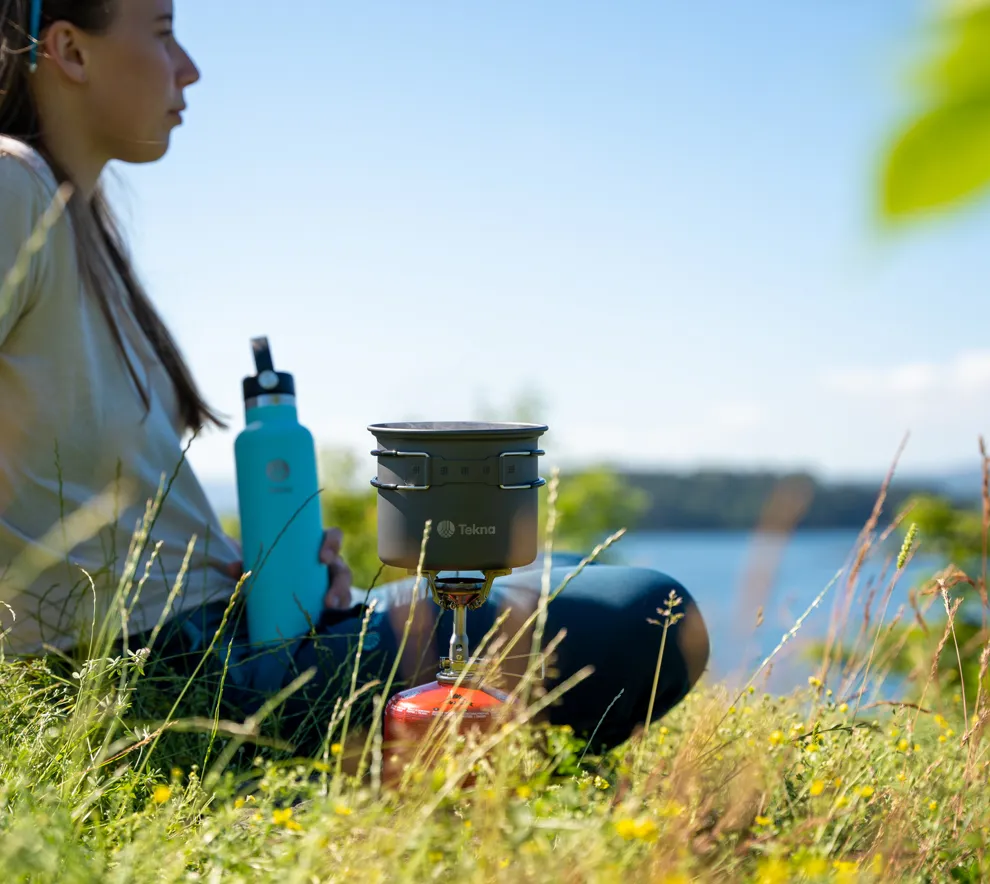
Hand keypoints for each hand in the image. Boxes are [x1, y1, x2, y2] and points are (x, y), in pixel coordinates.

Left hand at [223, 528, 352, 610]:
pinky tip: (330, 623)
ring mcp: (332, 584)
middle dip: (339, 584)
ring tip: (327, 614)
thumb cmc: (270, 566)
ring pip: (345, 591)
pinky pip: (340, 608)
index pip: (333, 537)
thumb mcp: (262, 561)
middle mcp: (330, 565)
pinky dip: (338, 615)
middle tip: (327, 600)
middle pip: (343, 570)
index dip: (333, 543)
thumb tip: (233, 568)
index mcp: (317, 547)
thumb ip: (248, 564)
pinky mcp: (329, 602)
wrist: (269, 585)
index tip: (322, 557)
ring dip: (340, 602)